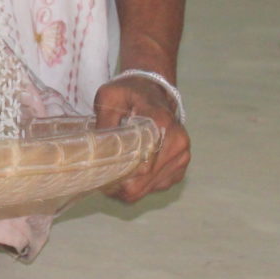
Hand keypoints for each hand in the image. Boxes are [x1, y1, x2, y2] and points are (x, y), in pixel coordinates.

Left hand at [93, 74, 190, 203]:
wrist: (153, 90)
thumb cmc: (129, 92)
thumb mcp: (110, 97)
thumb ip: (104, 120)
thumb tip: (97, 149)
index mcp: (162, 124)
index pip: (141, 165)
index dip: (118, 175)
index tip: (100, 175)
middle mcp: (177, 143)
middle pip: (144, 182)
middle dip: (121, 185)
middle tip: (101, 180)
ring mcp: (182, 157)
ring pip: (149, 188)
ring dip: (130, 186)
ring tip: (113, 174)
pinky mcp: (180, 166)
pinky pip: (157, 186)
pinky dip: (141, 185)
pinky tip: (129, 173)